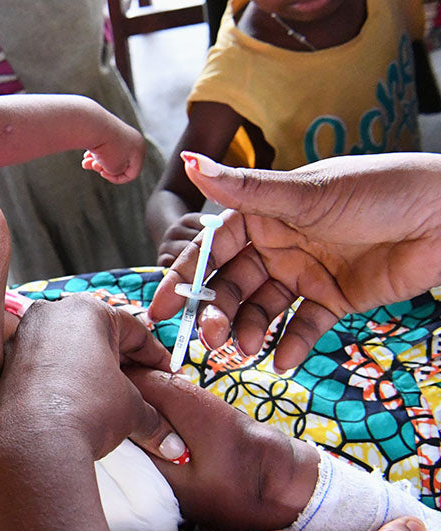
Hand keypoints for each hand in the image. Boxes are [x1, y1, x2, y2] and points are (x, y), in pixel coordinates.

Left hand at [0, 295, 178, 530]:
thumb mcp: (131, 409)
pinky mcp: (4, 363)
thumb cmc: (88, 412)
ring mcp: (23, 336)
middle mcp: (51, 313)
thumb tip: (174, 444)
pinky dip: (59, 382)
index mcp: (88, 310)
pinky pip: (41, 367)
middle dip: (119, 361)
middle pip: (96, 335)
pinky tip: (72, 405)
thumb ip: (152, 416)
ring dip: (87, 371)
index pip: (134, 330)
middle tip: (139, 388)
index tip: (167, 377)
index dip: (156, 357)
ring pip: (65, 350)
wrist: (33, 442)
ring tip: (106, 400)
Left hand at [81, 128, 144, 183]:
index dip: (117, 178)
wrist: (94, 126)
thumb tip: (113, 164)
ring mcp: (121, 133)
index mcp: (140, 149)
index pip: (132, 173)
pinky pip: (104, 147)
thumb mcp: (115, 168)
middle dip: (104, 168)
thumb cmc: (106, 149)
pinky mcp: (109, 129)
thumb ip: (117, 171)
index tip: (103, 173)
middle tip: (93, 166)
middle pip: (119, 163)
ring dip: (97, 162)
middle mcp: (133, 139)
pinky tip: (86, 155)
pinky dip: (95, 153)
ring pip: (109, 155)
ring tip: (86, 161)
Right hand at [148, 151, 440, 370]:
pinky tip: (281, 360)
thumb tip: (188, 161)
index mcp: (264, 215)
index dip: (185, 277)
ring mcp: (305, 273)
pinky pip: (304, 326)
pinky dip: (291, 344)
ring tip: (247, 350)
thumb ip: (244, 189)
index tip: (161, 306)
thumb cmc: (378, 190)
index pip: (212, 249)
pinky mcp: (335, 299)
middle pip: (234, 286)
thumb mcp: (305, 193)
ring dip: (250, 330)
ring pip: (263, 309)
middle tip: (212, 338)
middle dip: (218, 313)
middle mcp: (278, 245)